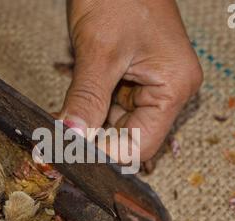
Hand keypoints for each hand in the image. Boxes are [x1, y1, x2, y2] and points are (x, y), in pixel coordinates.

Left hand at [61, 0, 201, 161]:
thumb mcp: (99, 51)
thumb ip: (86, 100)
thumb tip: (70, 138)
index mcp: (175, 87)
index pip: (141, 145)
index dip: (106, 154)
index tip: (71, 155)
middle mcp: (169, 91)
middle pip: (131, 137)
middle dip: (95, 139)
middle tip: (58, 143)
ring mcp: (153, 84)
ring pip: (118, 124)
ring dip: (90, 124)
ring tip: (62, 122)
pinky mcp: (137, 78)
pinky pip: (112, 106)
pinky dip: (91, 109)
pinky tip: (74, 107)